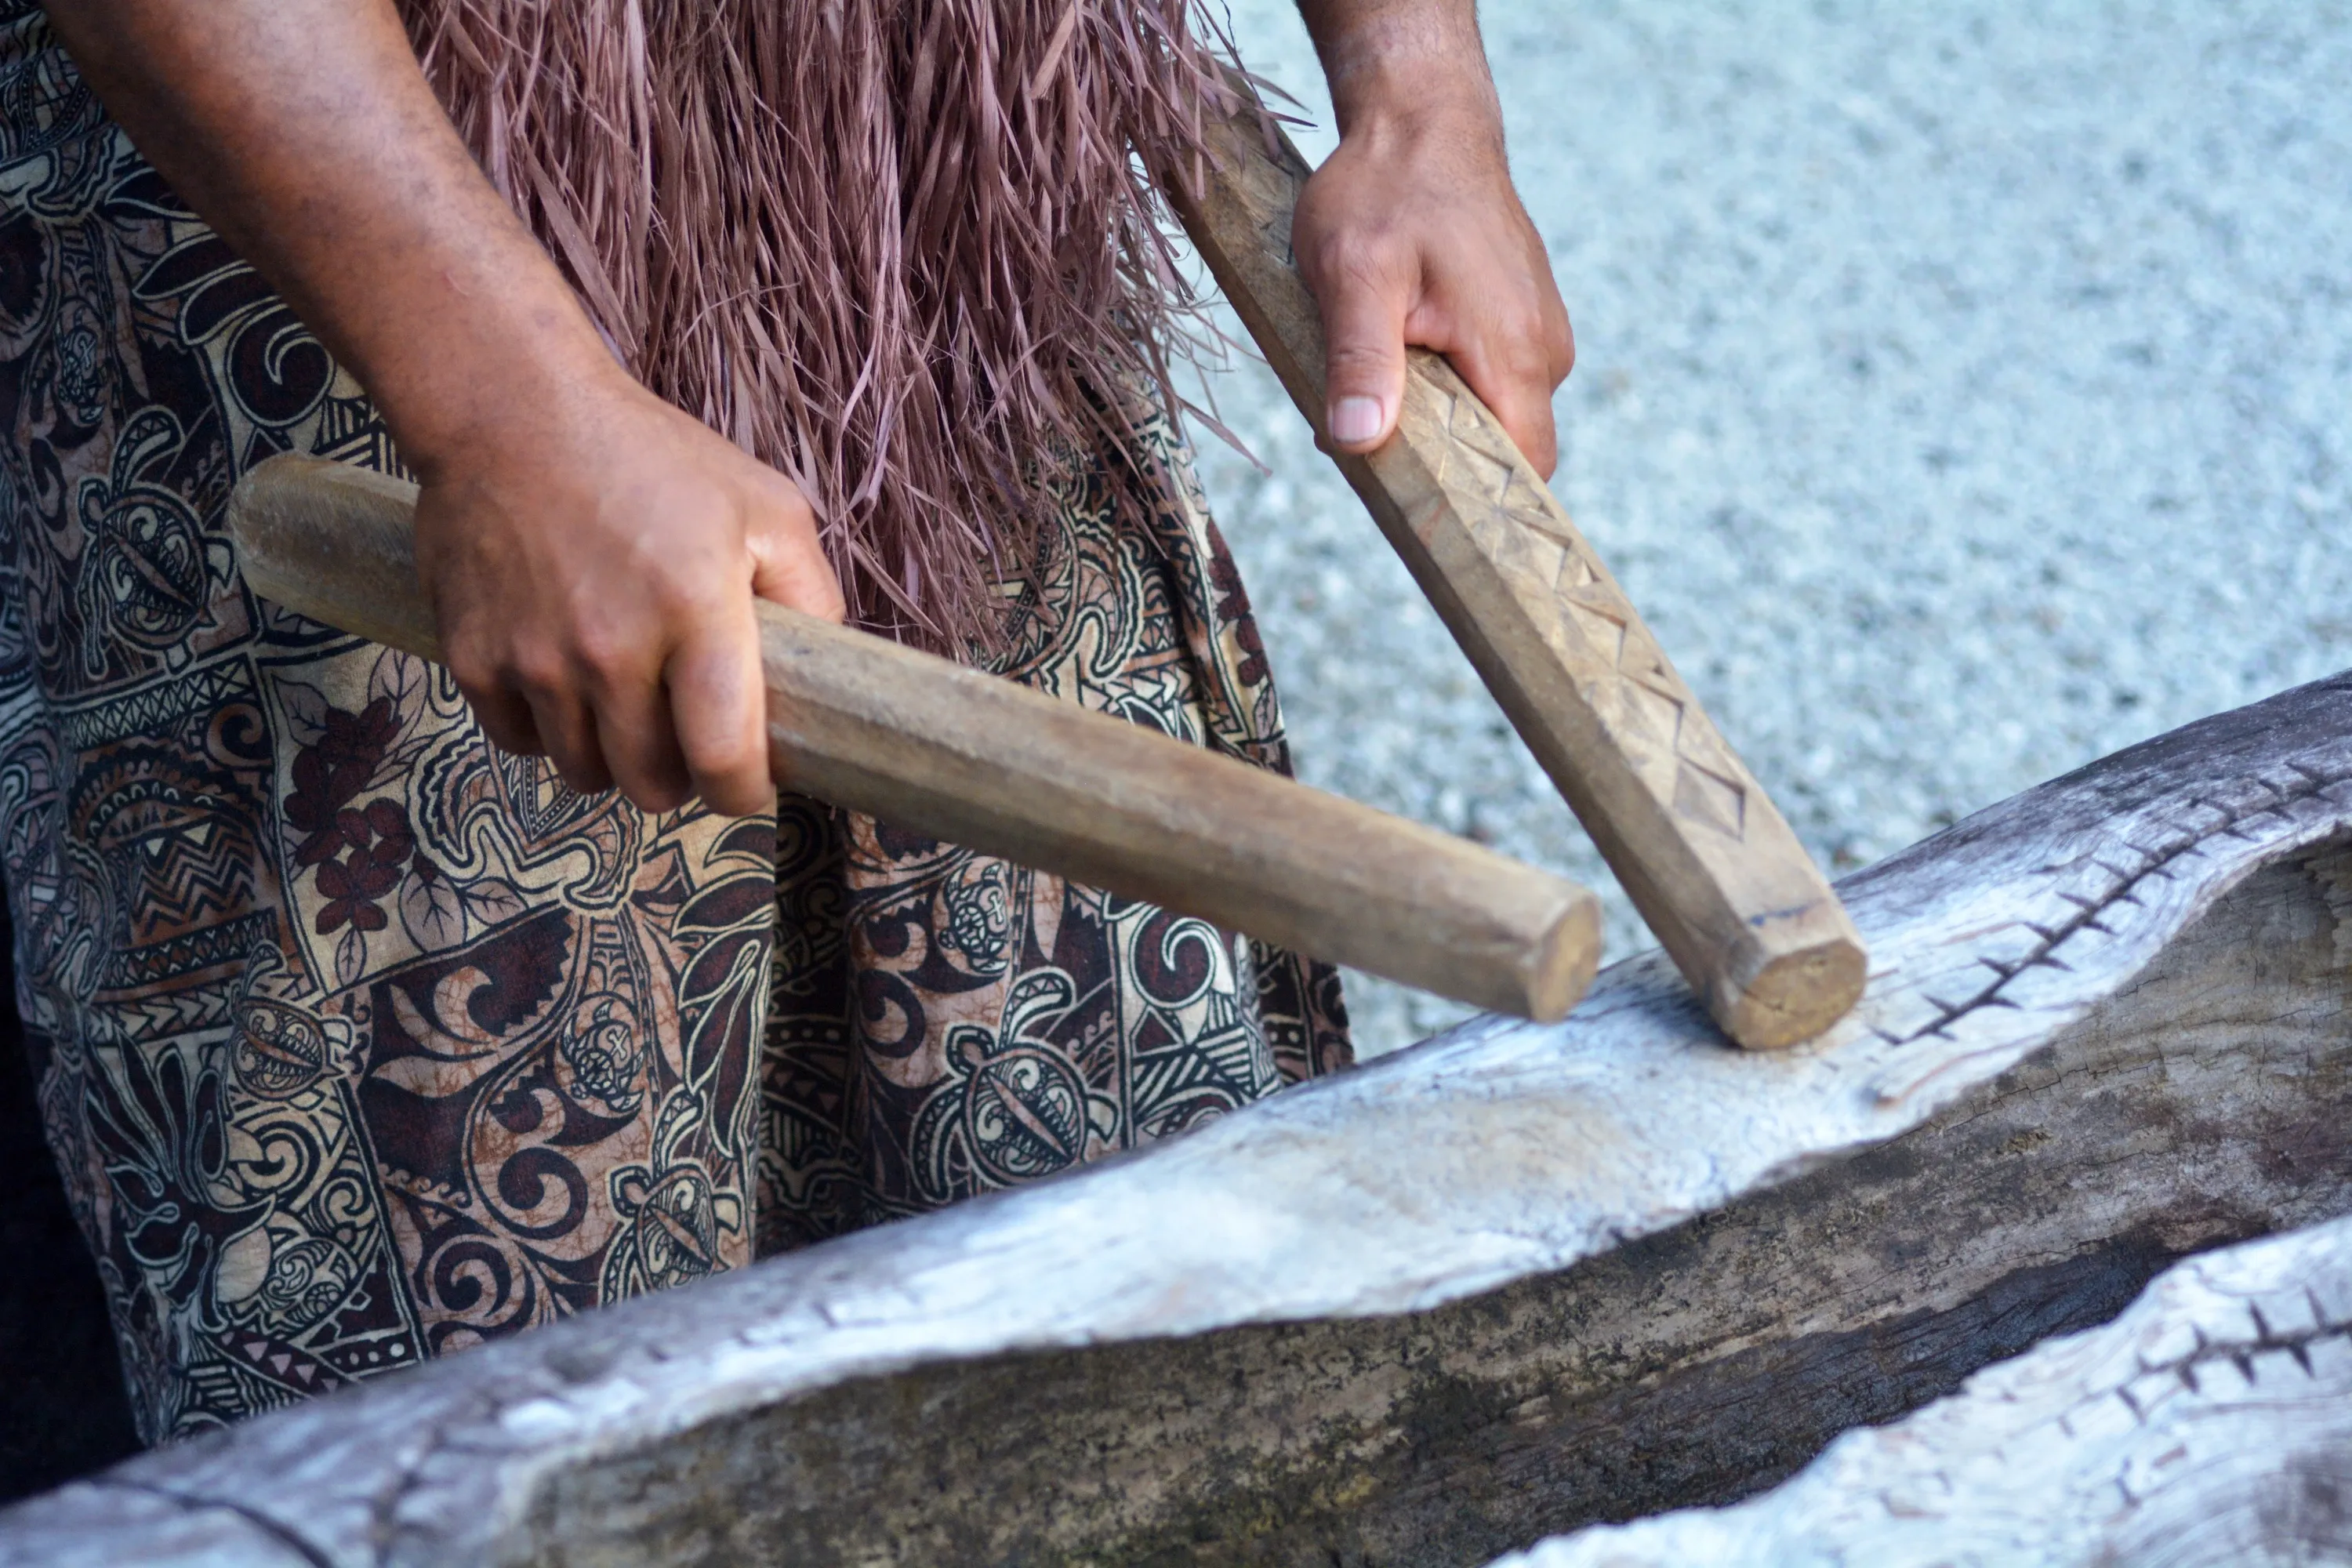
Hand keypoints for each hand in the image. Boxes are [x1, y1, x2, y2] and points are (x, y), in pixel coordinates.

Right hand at [410, 361, 844, 817]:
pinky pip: (518, 741)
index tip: (747, 782)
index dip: (743, 790)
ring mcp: (535, 659)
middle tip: (684, 735)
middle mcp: (612, 648)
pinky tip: (563, 675)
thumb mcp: (765, 506)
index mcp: (696, 612)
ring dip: (609, 753)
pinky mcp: (473, 658)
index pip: (724, 759)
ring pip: (583, 772)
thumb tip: (827, 679)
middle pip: (651, 785)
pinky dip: (544, 727)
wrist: (514, 412)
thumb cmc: (652, 458)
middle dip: (678, 776)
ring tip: (623, 697)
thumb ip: (810, 595)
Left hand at [1290, 51, 1574, 473]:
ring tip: (1376, 379)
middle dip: (1438, 456)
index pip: (1522, 471)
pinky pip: (1489, 381)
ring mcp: (1538, 334)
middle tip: (1365, 432)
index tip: (1421, 516)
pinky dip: (1443, 384)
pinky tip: (1398, 353)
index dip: (1477, 505)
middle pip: (1503, 451)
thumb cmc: (1386, 189)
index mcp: (1514, 352)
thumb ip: (1361, 360)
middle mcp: (1544, 351)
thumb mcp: (1353, 274)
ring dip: (1435, 416)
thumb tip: (1358, 440)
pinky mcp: (1521, 320)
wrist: (1422, 122)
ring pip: (1492, 415)